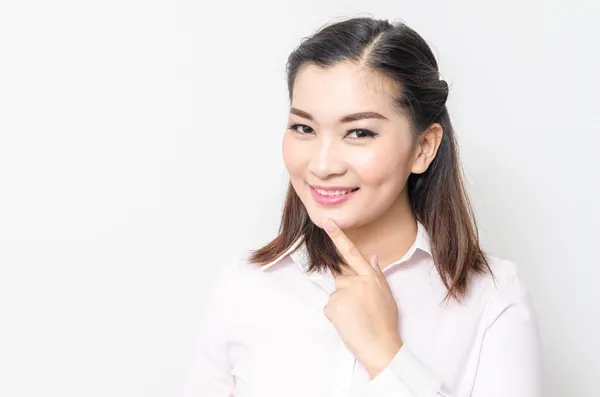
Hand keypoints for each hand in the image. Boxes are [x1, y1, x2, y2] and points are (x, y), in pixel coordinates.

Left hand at [322, 218, 402, 378]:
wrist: (380, 347)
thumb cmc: (385, 323)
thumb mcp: (386, 294)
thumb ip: (376, 274)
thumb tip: (372, 257)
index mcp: (371, 277)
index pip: (352, 253)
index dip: (338, 236)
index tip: (327, 222)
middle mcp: (356, 282)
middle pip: (341, 278)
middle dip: (346, 290)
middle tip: (359, 309)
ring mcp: (343, 293)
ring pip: (335, 293)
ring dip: (341, 304)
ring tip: (356, 318)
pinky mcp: (333, 306)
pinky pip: (329, 306)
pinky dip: (336, 315)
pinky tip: (348, 322)